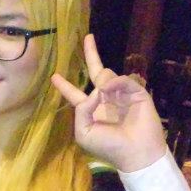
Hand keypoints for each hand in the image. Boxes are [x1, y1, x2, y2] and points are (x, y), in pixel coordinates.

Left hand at [51, 34, 166, 172]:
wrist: (135, 153)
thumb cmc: (108, 146)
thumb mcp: (84, 132)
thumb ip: (81, 110)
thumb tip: (94, 90)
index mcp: (91, 110)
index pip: (75, 94)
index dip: (65, 86)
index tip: (54, 76)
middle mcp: (105, 99)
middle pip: (96, 72)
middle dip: (92, 55)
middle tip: (87, 37)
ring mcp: (121, 95)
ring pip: (108, 75)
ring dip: (103, 81)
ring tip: (104, 95)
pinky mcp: (136, 93)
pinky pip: (122, 80)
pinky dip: (114, 82)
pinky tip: (110, 89)